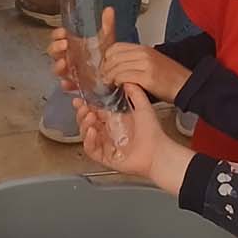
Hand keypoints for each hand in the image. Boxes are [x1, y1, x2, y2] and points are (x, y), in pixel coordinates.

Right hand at [50, 6, 115, 90]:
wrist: (113, 70)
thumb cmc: (104, 53)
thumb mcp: (107, 38)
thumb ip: (107, 24)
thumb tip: (109, 9)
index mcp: (71, 43)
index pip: (58, 37)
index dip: (57, 35)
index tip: (63, 32)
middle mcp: (68, 56)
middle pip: (54, 52)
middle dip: (56, 48)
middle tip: (64, 44)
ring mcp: (70, 71)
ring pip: (57, 69)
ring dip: (58, 66)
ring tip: (65, 62)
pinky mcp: (76, 84)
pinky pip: (67, 85)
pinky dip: (66, 85)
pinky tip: (68, 84)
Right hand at [76, 83, 190, 194]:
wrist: (158, 152)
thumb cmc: (152, 132)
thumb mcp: (143, 107)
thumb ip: (135, 93)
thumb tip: (126, 81)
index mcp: (114, 120)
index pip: (94, 111)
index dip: (86, 104)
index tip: (80, 98)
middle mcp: (107, 132)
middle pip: (86, 122)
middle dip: (82, 113)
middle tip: (82, 107)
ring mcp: (105, 145)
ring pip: (86, 134)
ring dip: (84, 124)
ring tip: (89, 116)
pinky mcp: (105, 157)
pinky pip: (91, 149)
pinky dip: (89, 140)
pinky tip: (92, 131)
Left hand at [103, 39, 186, 103]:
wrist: (187, 85)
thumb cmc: (170, 78)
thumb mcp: (152, 62)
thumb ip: (135, 60)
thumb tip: (116, 66)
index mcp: (144, 49)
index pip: (116, 47)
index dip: (107, 58)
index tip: (106, 68)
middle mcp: (144, 54)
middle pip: (114, 57)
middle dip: (106, 69)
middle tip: (105, 78)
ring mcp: (146, 65)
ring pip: (117, 67)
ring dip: (110, 77)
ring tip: (110, 84)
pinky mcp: (148, 78)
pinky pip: (124, 77)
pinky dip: (118, 82)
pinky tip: (120, 87)